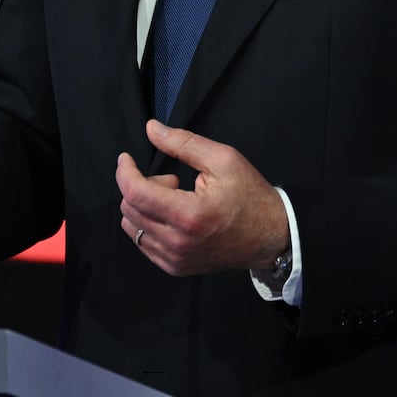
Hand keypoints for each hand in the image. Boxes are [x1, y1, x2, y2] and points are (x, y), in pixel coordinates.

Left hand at [117, 119, 287, 275]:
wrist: (271, 237)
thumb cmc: (250, 196)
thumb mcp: (223, 159)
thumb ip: (183, 143)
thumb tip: (151, 128)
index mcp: (188, 216)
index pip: (135, 193)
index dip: (124, 171)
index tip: (127, 158)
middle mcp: (177, 243)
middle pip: (129, 208)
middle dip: (142, 185)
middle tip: (173, 179)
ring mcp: (174, 259)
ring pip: (131, 226)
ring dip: (145, 206)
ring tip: (175, 199)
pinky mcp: (175, 267)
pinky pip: (142, 242)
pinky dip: (149, 223)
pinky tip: (173, 216)